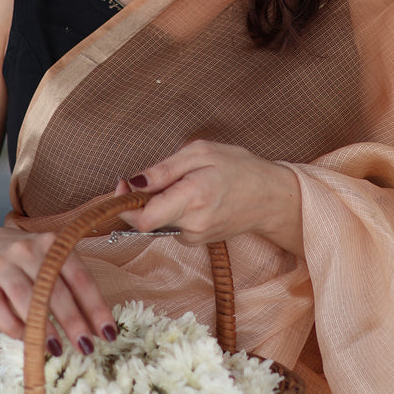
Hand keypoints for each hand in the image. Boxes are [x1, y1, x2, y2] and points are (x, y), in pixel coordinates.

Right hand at [0, 226, 116, 353]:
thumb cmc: (28, 261)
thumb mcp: (51, 261)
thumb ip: (72, 286)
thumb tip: (96, 328)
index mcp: (53, 244)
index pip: (80, 277)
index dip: (96, 307)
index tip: (108, 333)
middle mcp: (27, 250)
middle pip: (55, 289)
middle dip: (73, 321)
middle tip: (86, 348)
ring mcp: (3, 266)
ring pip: (26, 298)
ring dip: (44, 327)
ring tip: (58, 349)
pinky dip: (13, 327)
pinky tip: (27, 340)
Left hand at [113, 140, 303, 255]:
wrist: (270, 197)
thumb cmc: (238, 168)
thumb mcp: (202, 152)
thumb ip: (164, 169)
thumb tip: (133, 182)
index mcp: (192, 197)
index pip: (143, 219)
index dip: (124, 204)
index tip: (123, 185)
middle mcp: (192, 224)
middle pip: (145, 220)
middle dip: (142, 199)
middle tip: (159, 176)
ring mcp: (195, 237)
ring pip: (158, 222)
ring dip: (160, 203)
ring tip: (187, 183)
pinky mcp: (196, 241)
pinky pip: (171, 225)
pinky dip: (173, 210)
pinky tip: (194, 196)